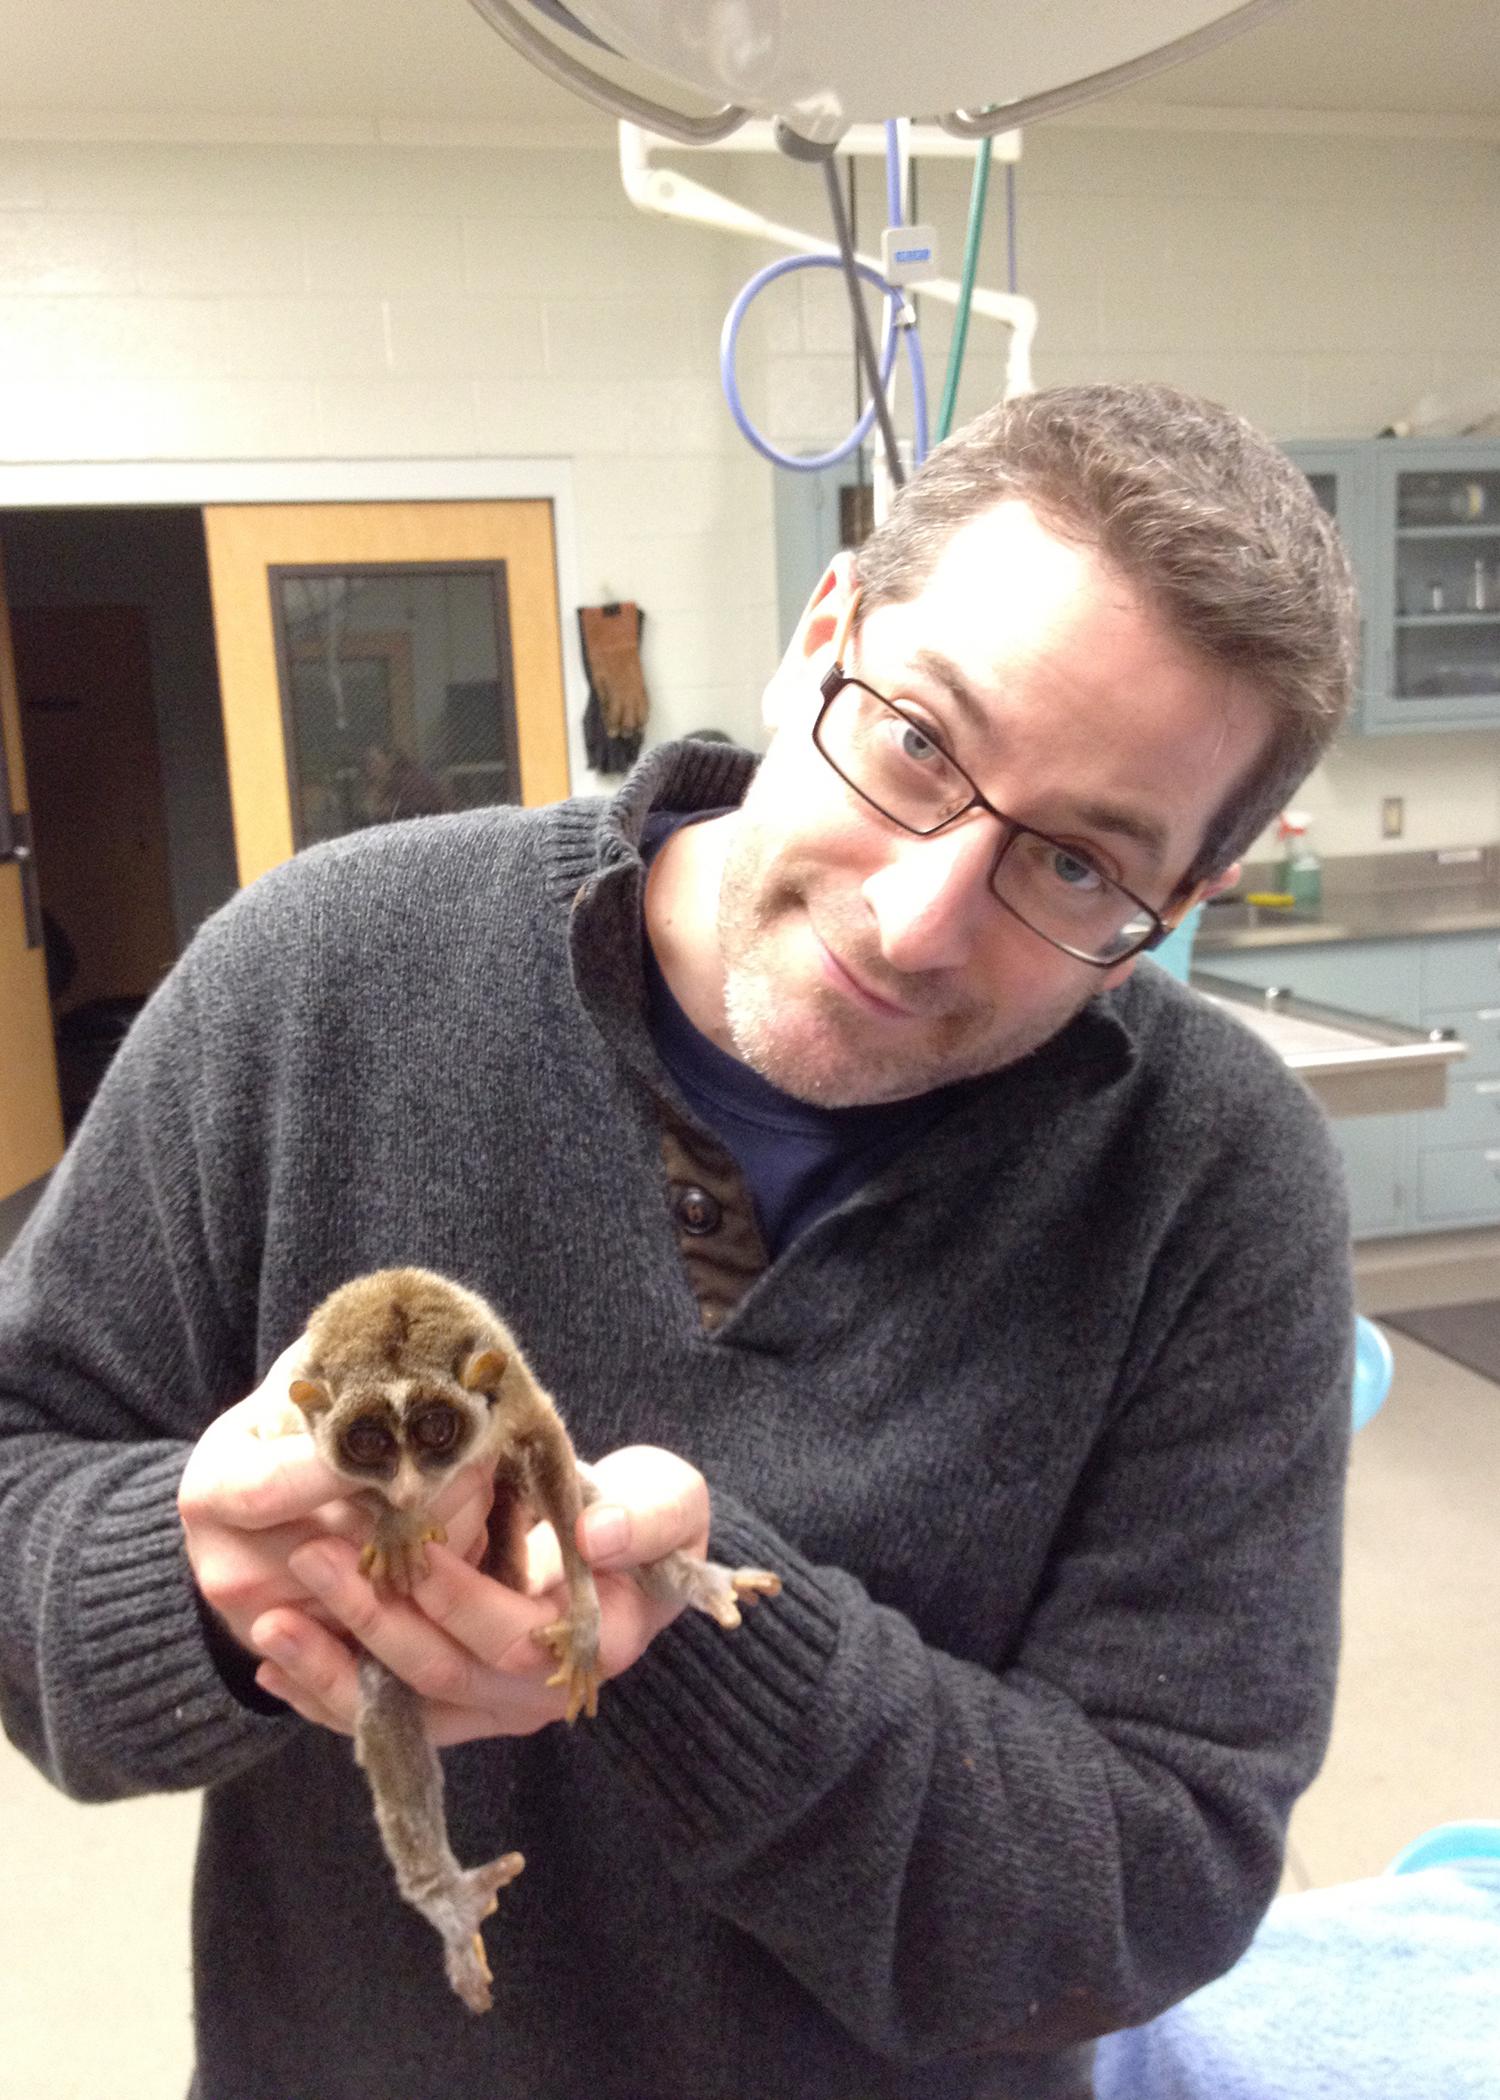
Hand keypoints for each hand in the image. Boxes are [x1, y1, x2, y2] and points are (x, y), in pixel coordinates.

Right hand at [178, 1339, 496, 1658]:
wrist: (248, 1518)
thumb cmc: (283, 1434)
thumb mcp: (292, 1389)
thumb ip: (340, 1368)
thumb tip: (416, 1340)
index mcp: (213, 1490)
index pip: (280, 1484)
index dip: (353, 1462)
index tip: (419, 1431)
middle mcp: (231, 1567)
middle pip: (351, 1539)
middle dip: (432, 1490)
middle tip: (483, 1448)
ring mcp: (270, 1623)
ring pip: (392, 1583)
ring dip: (453, 1534)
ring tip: (479, 1483)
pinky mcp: (313, 1662)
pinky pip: (403, 1622)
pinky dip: (443, 1580)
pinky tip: (463, 1533)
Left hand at [247, 1444, 709, 1744]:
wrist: (626, 1550)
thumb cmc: (647, 1515)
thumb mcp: (672, 1499)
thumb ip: (650, 1514)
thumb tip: (598, 1539)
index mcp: (594, 1645)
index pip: (512, 1635)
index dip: (456, 1597)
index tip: (404, 1548)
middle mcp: (536, 1696)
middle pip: (445, 1676)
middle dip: (374, 1620)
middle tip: (310, 1558)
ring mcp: (489, 1709)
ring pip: (404, 1709)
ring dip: (332, 1670)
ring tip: (270, 1623)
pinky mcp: (451, 1708)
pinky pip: (383, 1717)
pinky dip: (325, 1692)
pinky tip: (273, 1660)